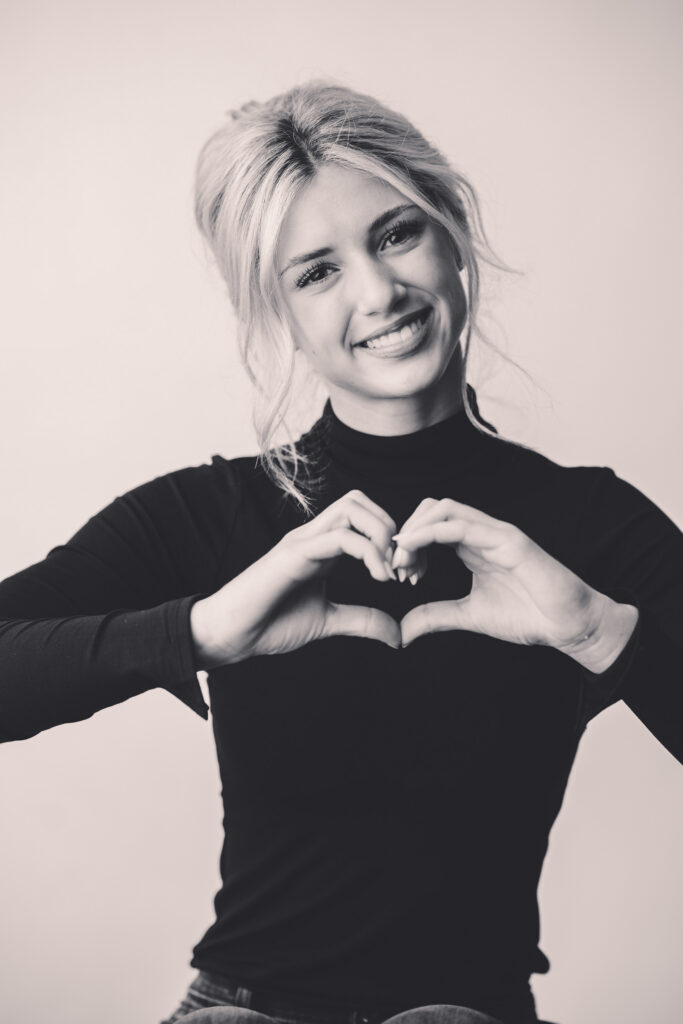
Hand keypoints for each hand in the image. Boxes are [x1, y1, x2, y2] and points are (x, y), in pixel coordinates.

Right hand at [190, 490, 400, 667]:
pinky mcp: (293, 555)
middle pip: (359, 501)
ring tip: (389, 571)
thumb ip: (362, 621)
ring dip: (381, 535)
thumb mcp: (327, 622)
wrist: (229, 635)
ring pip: (351, 508)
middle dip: (391, 528)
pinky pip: (339, 537)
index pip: (363, 517)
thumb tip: (398, 633)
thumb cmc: (269, 624)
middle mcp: (312, 537)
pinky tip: (377, 577)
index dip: (392, 540)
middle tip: (402, 569)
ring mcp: (302, 542)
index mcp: (321, 547)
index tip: (406, 575)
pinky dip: (368, 552)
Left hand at [393, 498, 637, 671]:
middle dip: (407, 532)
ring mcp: (495, 533)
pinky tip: (413, 549)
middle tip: (396, 566)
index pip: (430, 525)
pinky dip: (431, 532)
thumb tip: (401, 632)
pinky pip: (463, 525)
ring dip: (415, 530)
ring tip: (402, 560)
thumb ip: (436, 617)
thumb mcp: (469, 615)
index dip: (407, 544)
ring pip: (444, 509)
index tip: (397, 573)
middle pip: (432, 509)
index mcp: (471, 546)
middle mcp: (482, 533)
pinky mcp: (509, 540)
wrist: (567, 625)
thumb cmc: (527, 616)